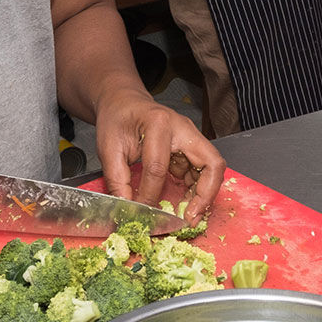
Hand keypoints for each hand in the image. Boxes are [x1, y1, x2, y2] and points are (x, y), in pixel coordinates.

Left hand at [93, 91, 224, 217]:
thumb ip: (117, 180)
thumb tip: (127, 209)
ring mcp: (191, 136)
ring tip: (189, 215)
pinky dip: (198, 189)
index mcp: (158, 123)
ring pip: (213, 168)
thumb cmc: (117, 119)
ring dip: (205, 194)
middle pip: (211, 162)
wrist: (124, 103)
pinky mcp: (192, 147)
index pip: (158, 167)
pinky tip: (185, 203)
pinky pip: (204, 170)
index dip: (150, 195)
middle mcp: (183, 128)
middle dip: (205, 195)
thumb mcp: (108, 148)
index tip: (142, 212)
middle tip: (190, 217)